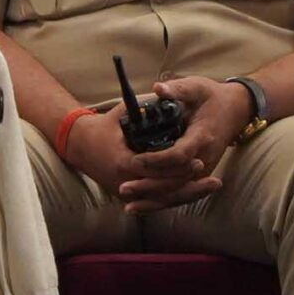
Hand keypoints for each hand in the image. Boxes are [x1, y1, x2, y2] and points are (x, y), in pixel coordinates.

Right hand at [56, 107, 218, 213]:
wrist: (80, 145)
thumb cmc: (104, 126)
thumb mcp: (122, 111)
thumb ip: (146, 105)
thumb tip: (166, 93)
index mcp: (124, 161)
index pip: (157, 169)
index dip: (179, 166)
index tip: (198, 159)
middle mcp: (125, 182)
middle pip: (165, 190)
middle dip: (190, 184)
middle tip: (213, 177)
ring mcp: (127, 192)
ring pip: (163, 200)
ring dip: (189, 194)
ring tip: (212, 185)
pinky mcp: (130, 196)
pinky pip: (158, 201)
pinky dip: (177, 196)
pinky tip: (196, 192)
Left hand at [114, 77, 247, 212]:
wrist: (236, 110)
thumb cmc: (212, 97)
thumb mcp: (196, 87)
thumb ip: (177, 89)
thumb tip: (158, 88)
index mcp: (202, 136)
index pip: (179, 154)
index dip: (157, 160)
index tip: (135, 159)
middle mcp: (205, 157)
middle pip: (177, 180)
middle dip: (150, 186)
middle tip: (123, 188)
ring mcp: (204, 169)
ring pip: (179, 192)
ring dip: (154, 201)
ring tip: (128, 206)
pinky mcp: (200, 175)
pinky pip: (181, 193)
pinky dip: (163, 202)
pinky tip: (143, 209)